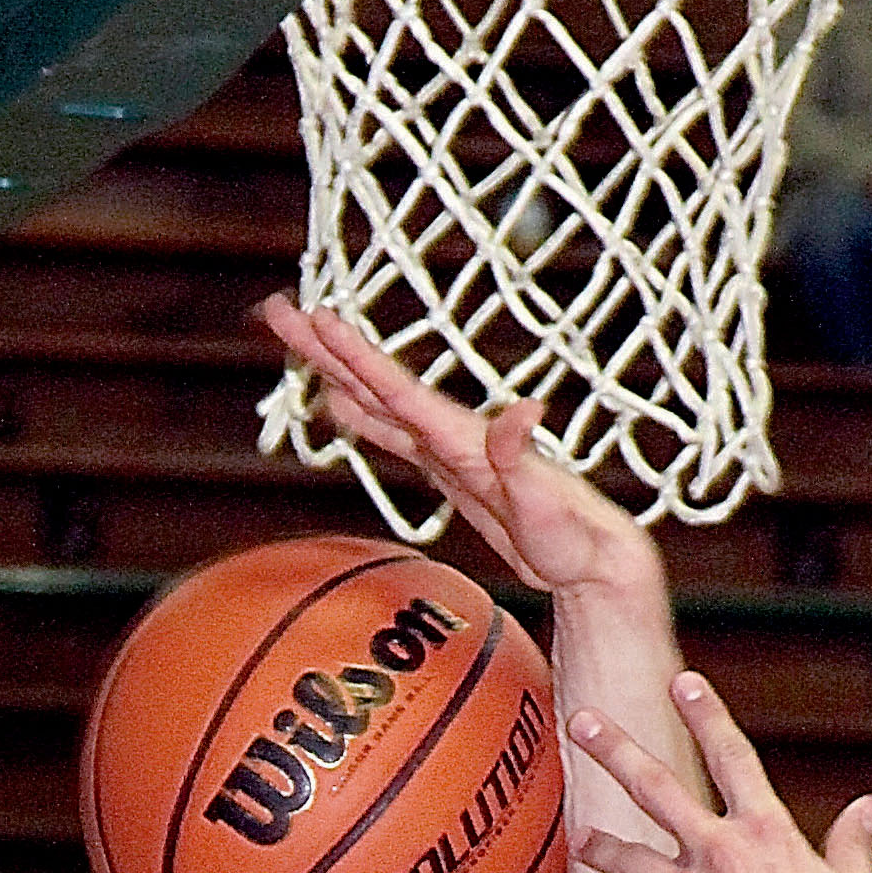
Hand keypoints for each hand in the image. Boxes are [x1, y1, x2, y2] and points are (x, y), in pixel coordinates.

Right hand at [258, 302, 662, 612]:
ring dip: (337, 373)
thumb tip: (525, 410)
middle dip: (327, 350)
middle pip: (378, 383)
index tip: (318, 319)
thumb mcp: (546, 508)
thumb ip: (525, 461)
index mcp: (464, 439)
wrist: (592, 560)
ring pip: (379, 403)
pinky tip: (340, 406)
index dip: (357, 357)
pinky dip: (364, 416)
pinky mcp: (452, 472)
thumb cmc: (571, 542)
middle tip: (278, 311)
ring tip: (295, 342)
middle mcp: (452, 435)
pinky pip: (395, 435)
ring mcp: (449, 451)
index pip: (399, 390)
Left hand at [570, 673, 871, 872]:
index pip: (731, 757)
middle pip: (654, 786)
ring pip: (626, 858)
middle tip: (579, 722)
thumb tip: (870, 808)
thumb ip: (853, 847)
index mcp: (766, 832)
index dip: (705, 714)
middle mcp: (718, 853)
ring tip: (581, 838)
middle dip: (612, 749)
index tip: (679, 682)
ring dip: (600, 846)